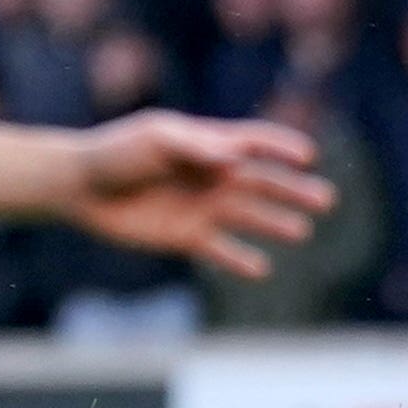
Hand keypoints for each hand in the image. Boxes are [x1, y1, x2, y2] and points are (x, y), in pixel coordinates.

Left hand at [65, 108, 334, 274]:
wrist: (81, 187)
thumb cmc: (116, 152)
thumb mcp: (154, 140)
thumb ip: (194, 148)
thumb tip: (233, 158)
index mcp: (208, 145)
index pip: (255, 143)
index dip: (282, 147)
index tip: (307, 155)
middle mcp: (213, 177)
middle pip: (263, 183)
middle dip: (294, 190)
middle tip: (326, 200)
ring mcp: (202, 208)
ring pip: (250, 217)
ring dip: (276, 223)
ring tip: (302, 231)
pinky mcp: (186, 237)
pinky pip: (221, 250)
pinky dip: (240, 259)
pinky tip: (261, 267)